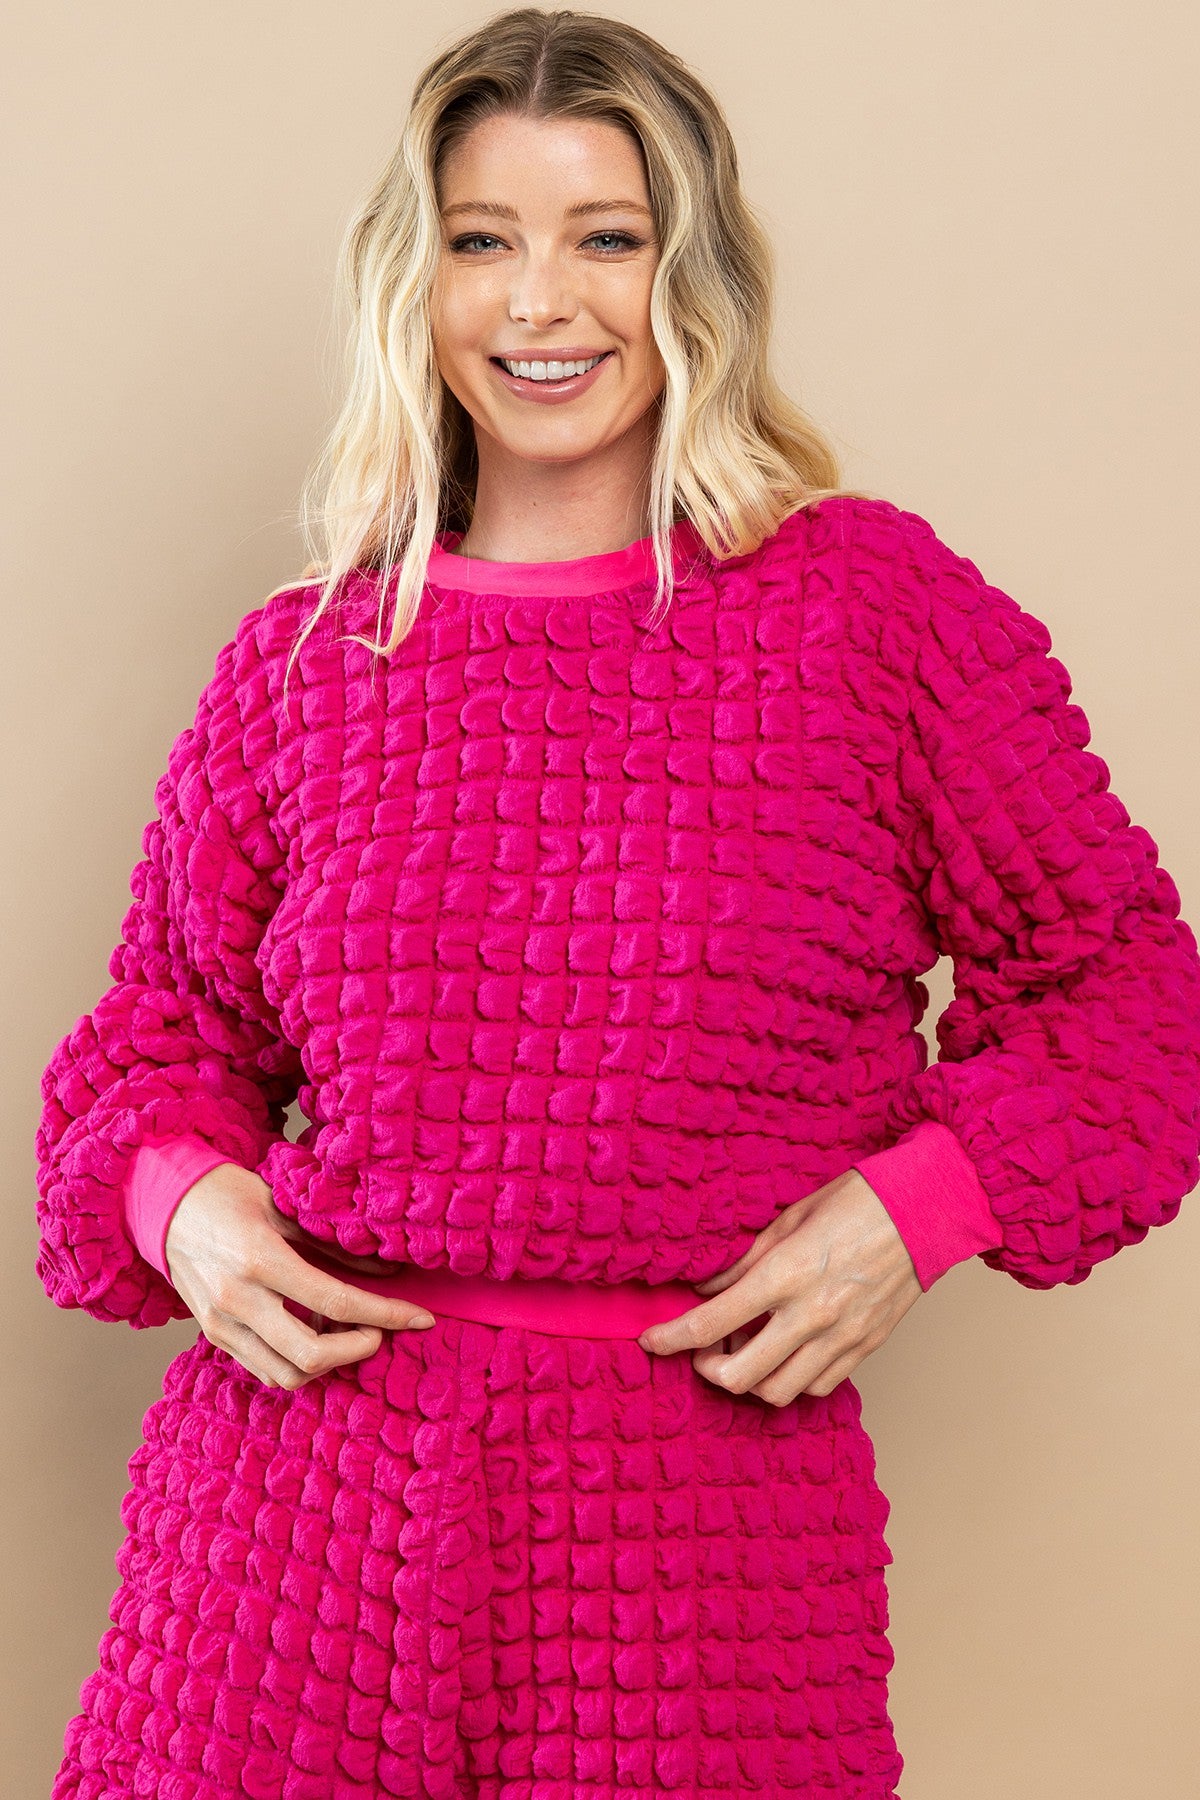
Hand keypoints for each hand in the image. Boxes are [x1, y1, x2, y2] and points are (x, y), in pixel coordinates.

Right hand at [163, 1163, 434, 1388]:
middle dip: (359, 1349)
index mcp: (259, 1259)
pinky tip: (317, 1334)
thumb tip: (387, 1269)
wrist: (163, 1203)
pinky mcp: (213, 1335)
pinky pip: (264, 1368)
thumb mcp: (284, 1207)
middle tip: (383, 1330)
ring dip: (330, 1362)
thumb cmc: (226, 1194)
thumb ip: (334, 1245)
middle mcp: (237, 1300)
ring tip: (351, 1333)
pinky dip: (298, 1362)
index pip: (335, 1301)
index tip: (419, 1317)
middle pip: (311, 1355)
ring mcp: (220, 1324)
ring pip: (287, 1374)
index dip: (386, 1314)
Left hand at [636, 1168, 922, 1405]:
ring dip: (750, 1379)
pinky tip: (784, 1353)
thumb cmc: (856, 1202)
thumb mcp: (788, 1219)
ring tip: (745, 1350)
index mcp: (785, 1274)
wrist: (925, 1209)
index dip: (670, 1338)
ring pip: (777, 1391)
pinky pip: (817, 1386)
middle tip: (702, 1350)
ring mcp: (842, 1337)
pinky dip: (791, 1379)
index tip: (650, 1340)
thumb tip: (706, 1288)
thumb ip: (744, 1261)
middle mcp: (811, 1314)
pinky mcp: (865, 1348)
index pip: (711, 1323)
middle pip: (739, 1376)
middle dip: (708, 1369)